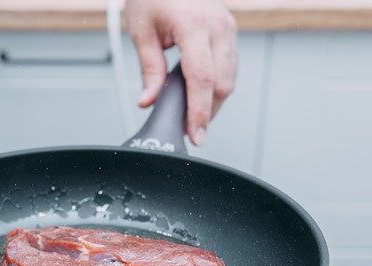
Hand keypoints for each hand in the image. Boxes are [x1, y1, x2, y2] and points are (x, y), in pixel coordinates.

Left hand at [124, 0, 237, 145]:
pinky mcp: (229, 29)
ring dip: (213, 101)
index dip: (199, 113)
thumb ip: (149, 69)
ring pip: (229, 78)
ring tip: (192, 116)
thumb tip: (148, 100)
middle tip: (188, 130)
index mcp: (194, 26)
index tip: (196, 135)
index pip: (202, 80)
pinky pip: (229, 66)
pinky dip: (217, 85)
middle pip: (221, 84)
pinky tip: (201, 94)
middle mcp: (218, 26)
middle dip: (206, 112)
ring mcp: (228, 26)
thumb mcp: (142, 31)